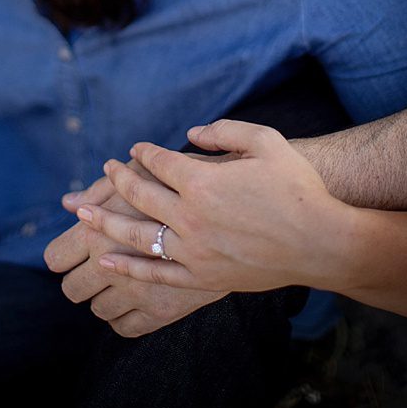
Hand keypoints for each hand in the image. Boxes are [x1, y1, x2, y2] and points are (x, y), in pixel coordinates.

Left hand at [45, 159, 223, 336]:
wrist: (264, 215)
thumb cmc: (200, 182)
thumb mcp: (149, 171)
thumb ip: (104, 189)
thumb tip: (68, 205)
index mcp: (105, 227)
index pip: (56, 256)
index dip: (62, 253)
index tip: (75, 248)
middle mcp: (119, 263)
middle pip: (72, 289)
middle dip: (77, 277)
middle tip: (89, 265)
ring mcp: (143, 291)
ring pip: (99, 310)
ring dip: (101, 296)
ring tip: (111, 281)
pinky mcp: (168, 309)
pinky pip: (128, 326)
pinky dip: (122, 317)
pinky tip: (129, 300)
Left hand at [83, 119, 353, 293]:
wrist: (325, 243)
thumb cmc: (298, 188)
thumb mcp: (266, 142)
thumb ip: (224, 131)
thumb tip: (190, 132)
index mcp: (202, 180)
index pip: (157, 162)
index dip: (143, 153)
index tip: (136, 150)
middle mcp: (191, 215)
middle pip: (139, 195)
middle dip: (117, 179)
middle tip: (106, 169)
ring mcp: (194, 249)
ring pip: (137, 236)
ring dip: (105, 223)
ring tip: (82, 214)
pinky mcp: (203, 276)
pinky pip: (156, 273)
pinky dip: (128, 267)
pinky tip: (105, 259)